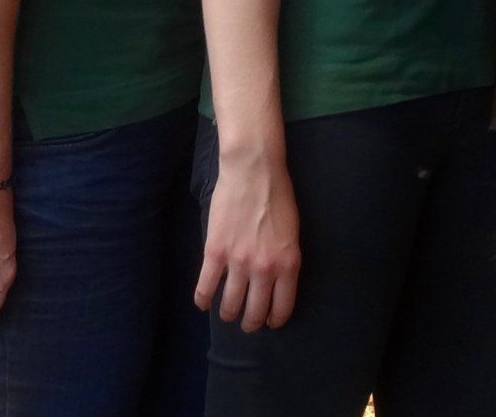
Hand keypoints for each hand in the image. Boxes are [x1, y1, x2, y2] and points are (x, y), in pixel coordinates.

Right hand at [195, 157, 301, 330]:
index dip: (275, 320)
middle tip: (247, 323)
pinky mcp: (215, 253)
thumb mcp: (293, 232)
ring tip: (228, 313)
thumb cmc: (278, 196)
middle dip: (251, 323)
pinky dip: (203, 300)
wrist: (254, 172)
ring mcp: (238, 263)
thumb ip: (285, 259)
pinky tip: (203, 303)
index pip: (282, 307)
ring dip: (228, 313)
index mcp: (288, 263)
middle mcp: (264, 269)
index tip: (270, 322)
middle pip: (254, 312)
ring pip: (230, 305)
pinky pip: (206, 287)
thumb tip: (277, 280)